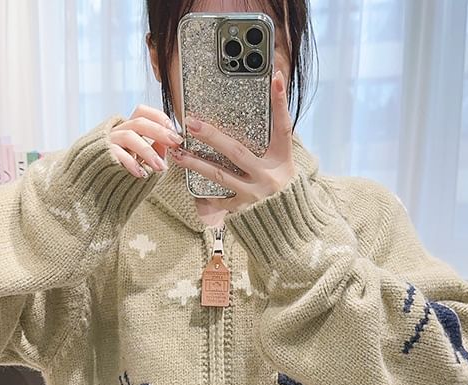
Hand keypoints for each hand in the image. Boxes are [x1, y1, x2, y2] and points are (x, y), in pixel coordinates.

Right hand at [110, 105, 184, 177]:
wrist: (95, 183)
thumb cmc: (120, 171)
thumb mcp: (142, 160)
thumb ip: (154, 151)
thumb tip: (167, 146)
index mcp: (128, 130)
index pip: (143, 113)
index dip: (159, 117)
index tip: (174, 130)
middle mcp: (118, 131)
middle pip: (139, 122)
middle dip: (160, 132)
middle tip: (175, 143)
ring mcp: (110, 142)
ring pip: (129, 136)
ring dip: (148, 151)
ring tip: (160, 166)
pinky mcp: (103, 154)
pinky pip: (117, 153)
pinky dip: (131, 162)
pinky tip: (141, 173)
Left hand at [167, 70, 297, 212]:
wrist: (289, 223)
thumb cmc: (284, 187)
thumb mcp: (285, 162)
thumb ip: (275, 138)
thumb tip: (272, 99)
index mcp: (282, 159)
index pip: (283, 126)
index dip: (280, 103)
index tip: (275, 78)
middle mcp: (268, 176)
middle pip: (236, 152)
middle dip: (211, 136)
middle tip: (191, 123)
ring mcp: (254, 194)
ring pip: (219, 176)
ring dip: (195, 163)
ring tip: (178, 152)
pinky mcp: (243, 209)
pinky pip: (219, 199)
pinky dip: (204, 193)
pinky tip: (188, 181)